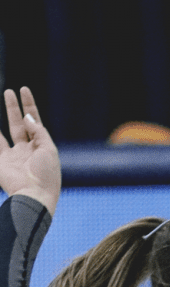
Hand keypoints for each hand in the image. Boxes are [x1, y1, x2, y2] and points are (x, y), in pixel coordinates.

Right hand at [0, 87, 60, 216]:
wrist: (33, 196)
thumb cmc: (46, 175)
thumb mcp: (48, 150)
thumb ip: (38, 131)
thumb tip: (28, 116)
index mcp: (41, 148)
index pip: (35, 123)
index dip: (30, 106)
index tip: (24, 90)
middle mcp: (27, 151)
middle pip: (19, 125)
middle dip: (14, 108)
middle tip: (9, 91)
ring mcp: (14, 157)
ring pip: (5, 132)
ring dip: (3, 118)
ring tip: (1, 101)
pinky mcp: (2, 163)